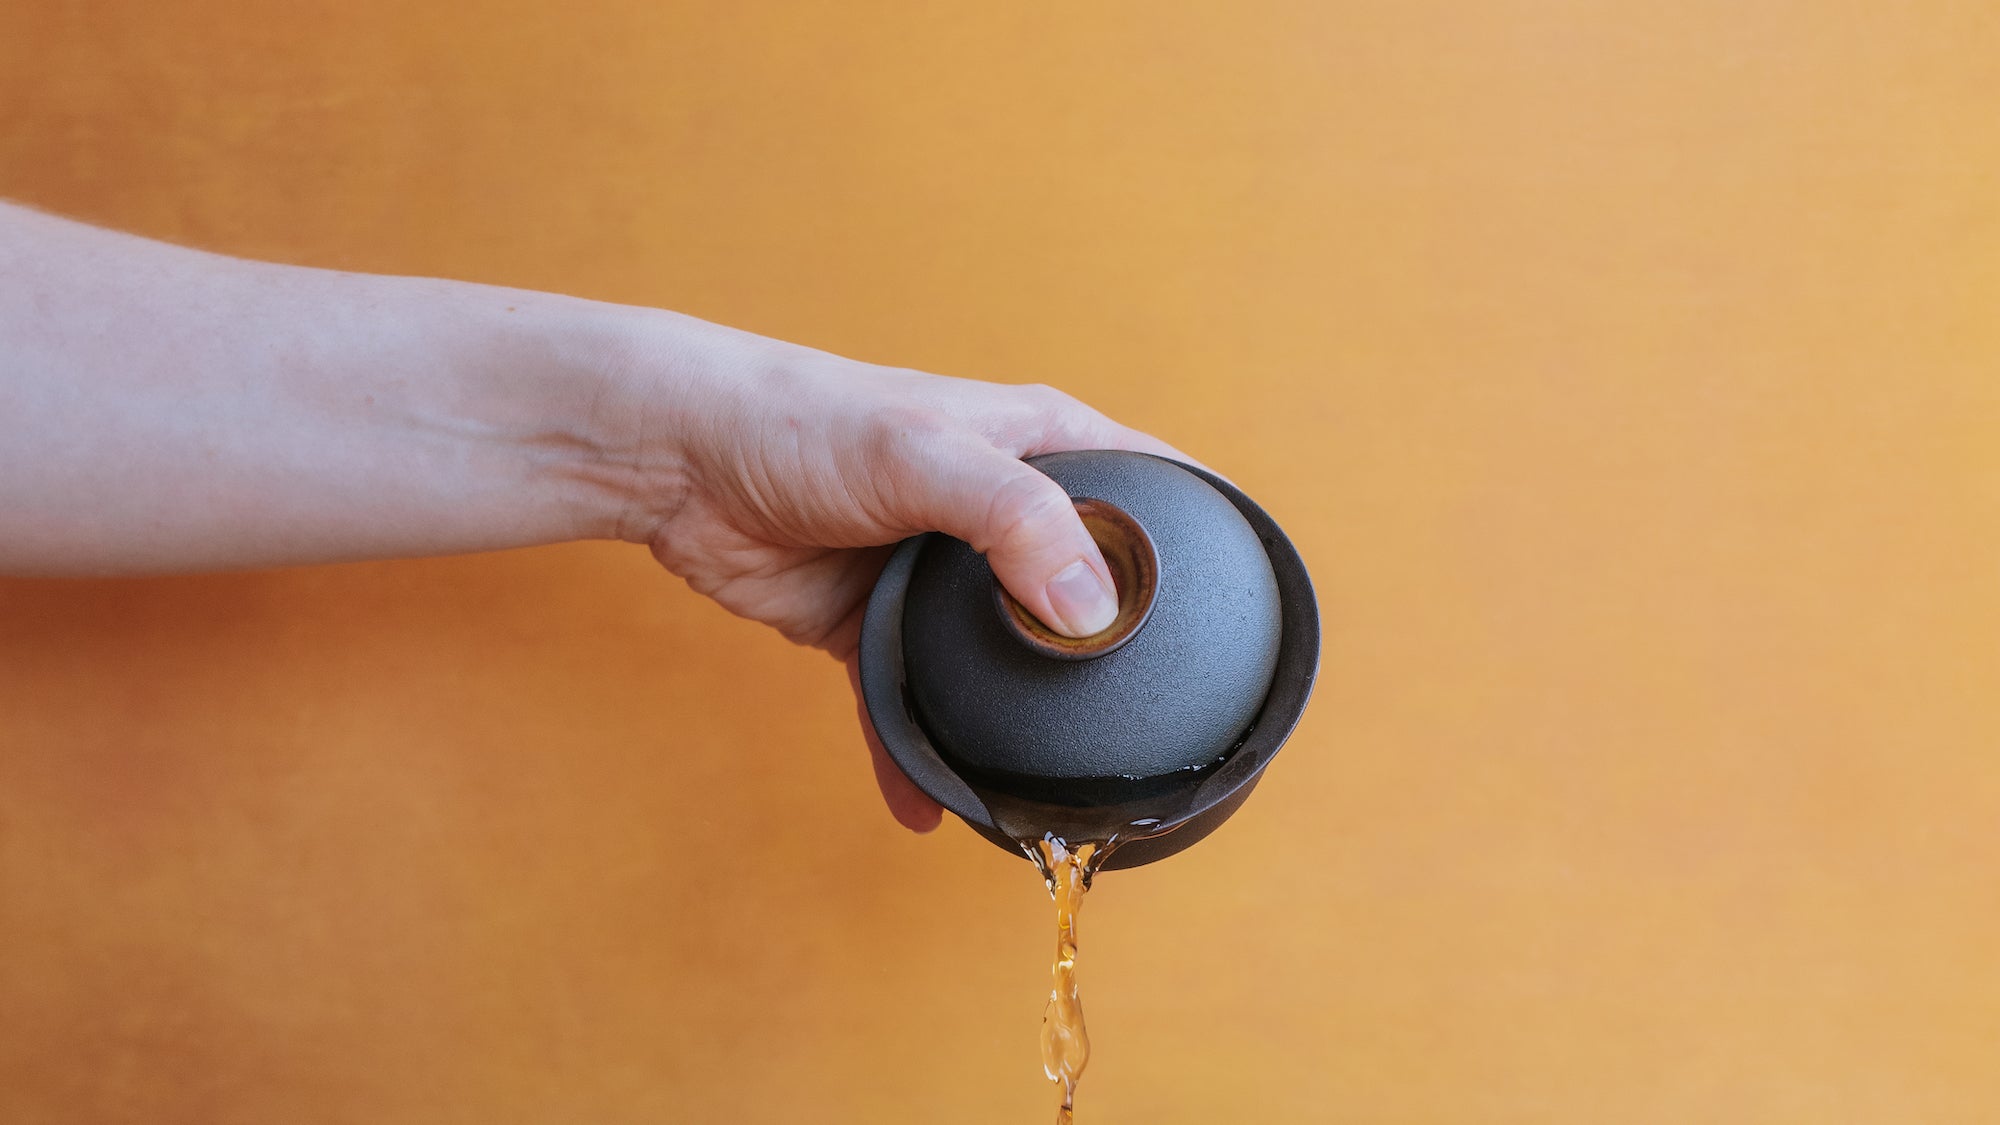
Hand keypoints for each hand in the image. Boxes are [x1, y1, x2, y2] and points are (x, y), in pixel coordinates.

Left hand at [612, 326, 1185, 830]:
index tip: (1256, 597)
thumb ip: (1016, 521)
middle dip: (1118, 653)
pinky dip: (918, 757)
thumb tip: (1093, 608)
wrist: (680, 459)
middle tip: (1160, 722)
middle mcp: (1004, 512)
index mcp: (1042, 446)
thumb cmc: (805, 419)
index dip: (1208, 534)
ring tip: (1056, 784)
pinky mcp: (881, 629)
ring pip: (1005, 662)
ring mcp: (945, 578)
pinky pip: (915, 706)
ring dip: (1019, 720)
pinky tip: (932, 808)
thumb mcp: (926, 454)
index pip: (1154, 486)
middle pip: (1087, 589)